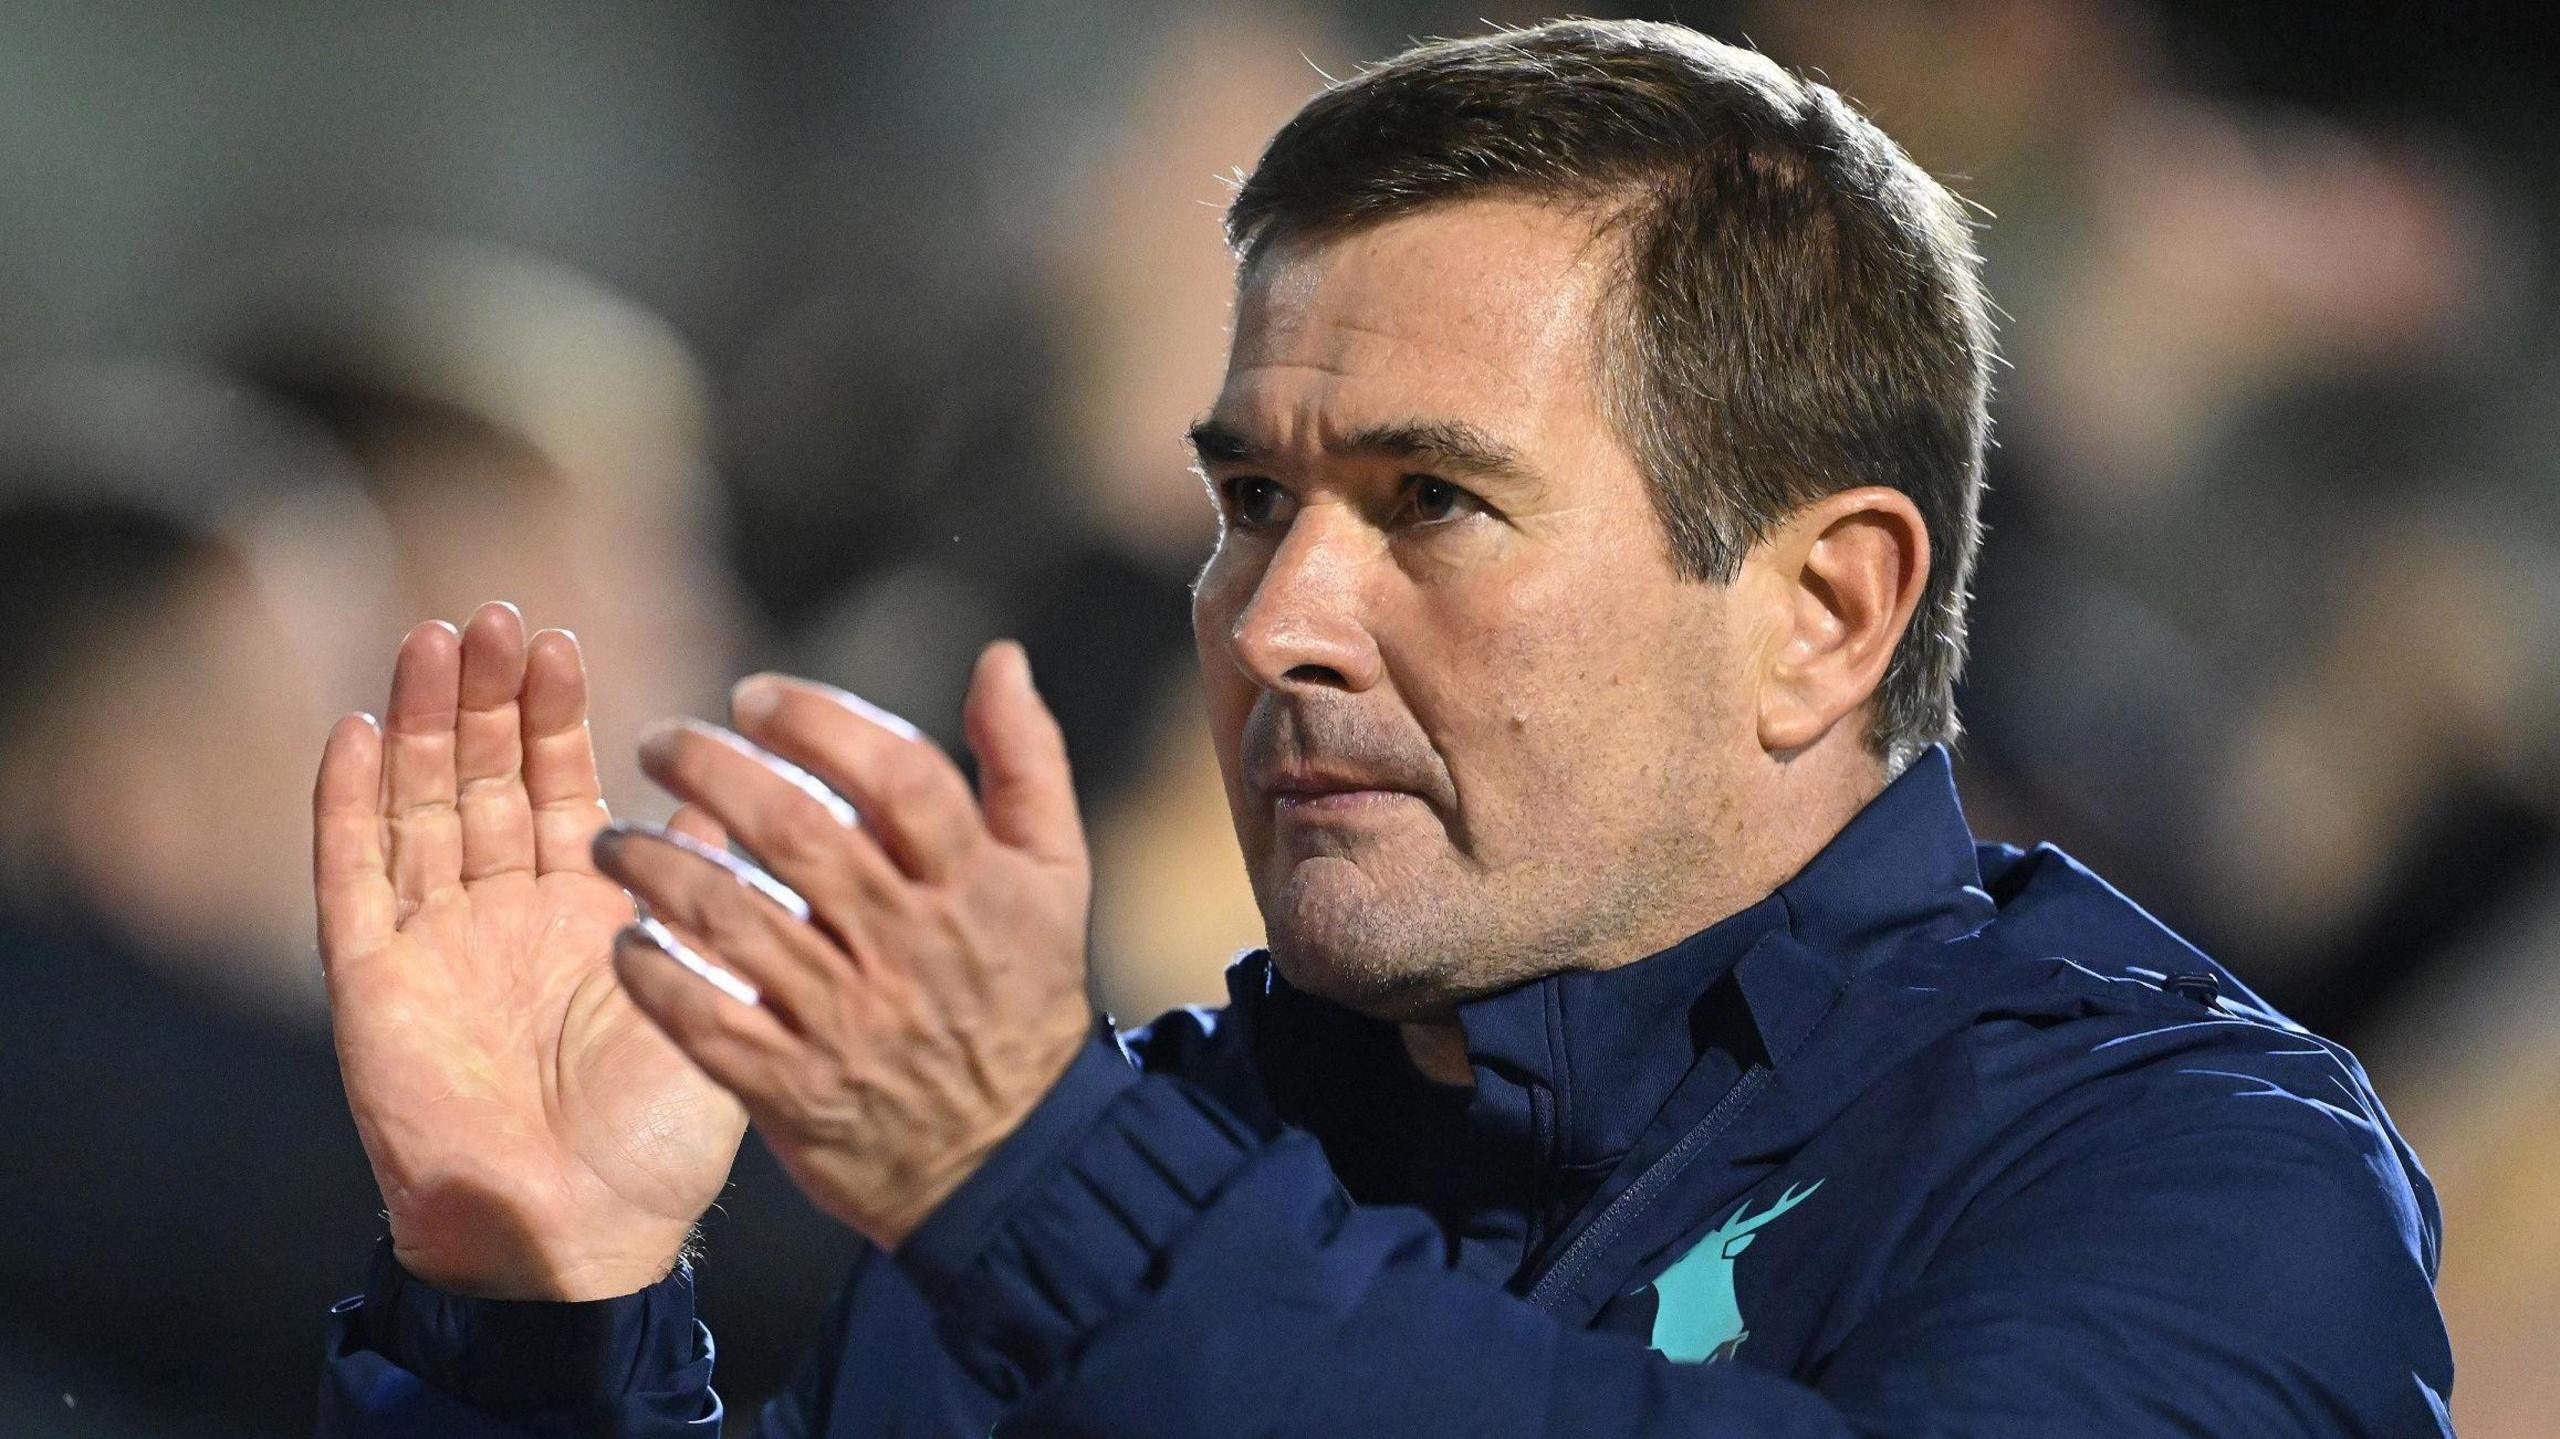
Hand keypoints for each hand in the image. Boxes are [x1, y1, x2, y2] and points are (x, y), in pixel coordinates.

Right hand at [315, 603, 747, 1298]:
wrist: (588, 1230)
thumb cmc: (661, 1129)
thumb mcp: (713, 979)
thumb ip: (715, 882)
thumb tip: (751, 784)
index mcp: (583, 909)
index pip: (558, 785)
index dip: (552, 714)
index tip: (557, 639)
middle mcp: (502, 912)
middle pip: (479, 778)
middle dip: (482, 697)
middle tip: (492, 616)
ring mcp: (433, 941)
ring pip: (414, 807)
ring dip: (414, 724)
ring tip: (429, 638)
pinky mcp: (372, 980)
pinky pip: (350, 879)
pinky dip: (344, 806)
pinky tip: (347, 730)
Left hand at [593, 641, 1093, 1249]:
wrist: (1011, 1158)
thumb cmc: (1021, 991)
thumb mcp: (1055, 873)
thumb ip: (1026, 760)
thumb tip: (1001, 656)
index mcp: (976, 884)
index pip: (899, 777)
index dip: (820, 722)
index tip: (754, 695)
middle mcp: (912, 946)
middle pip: (801, 836)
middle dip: (716, 772)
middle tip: (660, 740)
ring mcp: (852, 1022)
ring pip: (738, 923)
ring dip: (660, 868)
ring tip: (613, 838)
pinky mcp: (798, 1090)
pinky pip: (707, 1022)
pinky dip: (657, 975)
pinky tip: (627, 938)